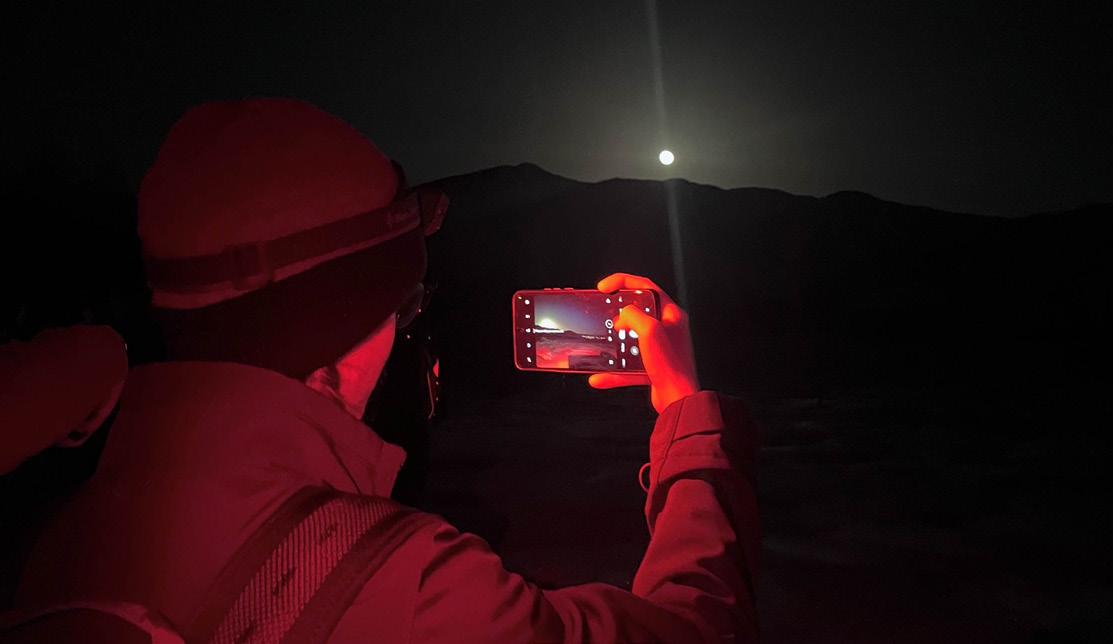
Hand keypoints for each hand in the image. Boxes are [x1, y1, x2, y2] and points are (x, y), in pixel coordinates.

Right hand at [588, 273, 699, 412]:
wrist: (678, 400)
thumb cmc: (671, 366)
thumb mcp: (649, 330)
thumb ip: (634, 315)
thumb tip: (624, 315)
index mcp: (672, 315)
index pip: (646, 287)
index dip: (623, 281)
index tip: (605, 286)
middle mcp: (668, 329)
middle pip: (640, 312)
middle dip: (620, 314)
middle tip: (606, 315)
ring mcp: (661, 349)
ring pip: (632, 339)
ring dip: (616, 343)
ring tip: (605, 344)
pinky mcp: (654, 367)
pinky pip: (630, 366)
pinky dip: (615, 372)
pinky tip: (600, 378)